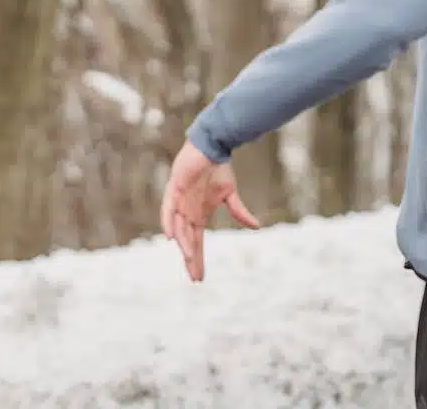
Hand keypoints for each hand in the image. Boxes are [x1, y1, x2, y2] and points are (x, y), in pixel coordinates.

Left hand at [160, 140, 259, 280]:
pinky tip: (170, 236)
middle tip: (195, 278)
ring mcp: (179, 201)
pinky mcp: (175, 189)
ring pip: (179, 228)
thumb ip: (239, 212)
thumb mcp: (230, 195)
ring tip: (190, 259)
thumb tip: (257, 227)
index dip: (197, 259)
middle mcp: (187, 212)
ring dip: (184, 243)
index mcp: (198, 215)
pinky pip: (169, 208)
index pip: (196, 242)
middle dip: (190, 260)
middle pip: (186, 241)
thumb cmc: (218, 169)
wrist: (213, 147)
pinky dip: (169, 221)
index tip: (199, 278)